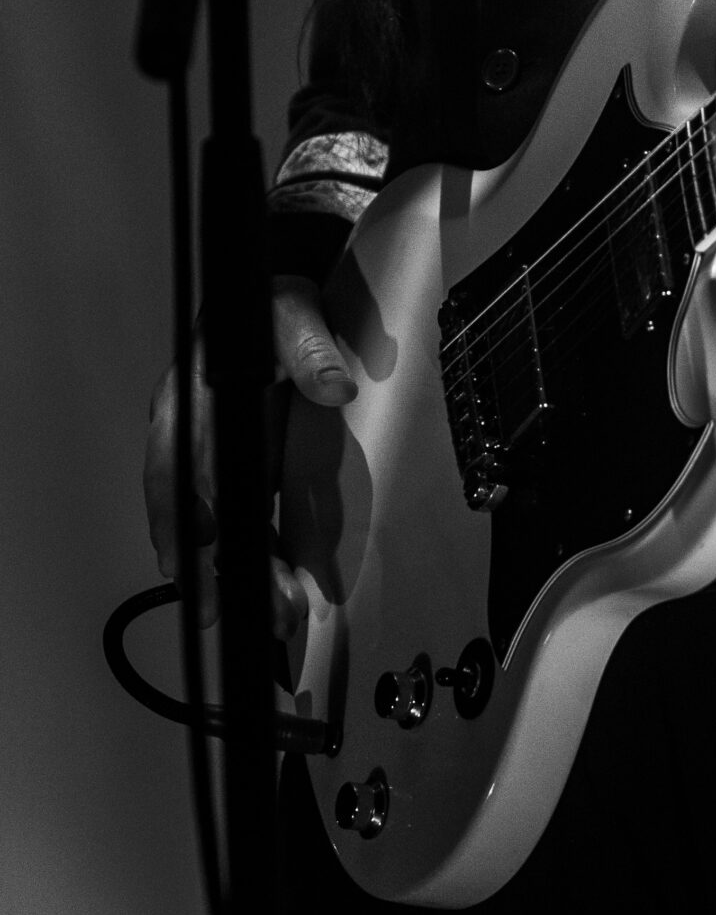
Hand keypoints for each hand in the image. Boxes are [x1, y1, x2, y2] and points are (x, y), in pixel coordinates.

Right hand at [143, 275, 357, 640]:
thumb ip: (310, 349)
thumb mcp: (293, 315)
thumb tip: (333, 385)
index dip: (200, 502)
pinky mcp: (228, 468)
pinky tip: (266, 590)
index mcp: (191, 393)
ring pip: (205, 522)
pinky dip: (247, 556)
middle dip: (201, 560)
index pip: (191, 456)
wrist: (273, 301)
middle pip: (183, 505)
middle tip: (219, 606)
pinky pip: (231, 519)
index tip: (211, 540)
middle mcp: (184, 430)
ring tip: (264, 613)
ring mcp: (202, 454)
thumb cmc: (271, 307)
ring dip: (228, 571)